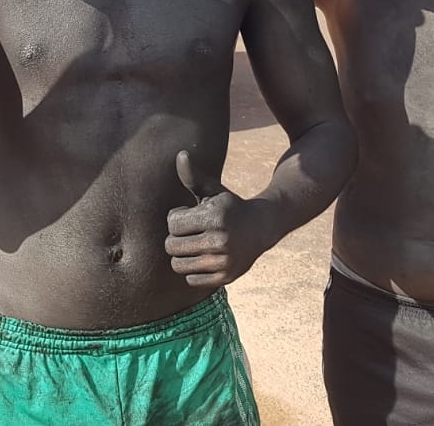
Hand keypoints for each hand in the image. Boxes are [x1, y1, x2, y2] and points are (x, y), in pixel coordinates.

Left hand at [164, 150, 270, 286]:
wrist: (261, 227)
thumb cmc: (228, 207)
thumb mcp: (212, 190)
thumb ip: (192, 176)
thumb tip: (180, 154)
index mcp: (215, 216)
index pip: (172, 224)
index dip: (176, 218)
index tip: (188, 215)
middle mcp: (220, 240)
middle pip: (171, 246)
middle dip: (176, 237)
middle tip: (190, 232)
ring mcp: (224, 261)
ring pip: (178, 265)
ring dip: (182, 255)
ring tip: (194, 245)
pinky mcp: (226, 277)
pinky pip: (190, 280)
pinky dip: (192, 271)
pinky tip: (203, 258)